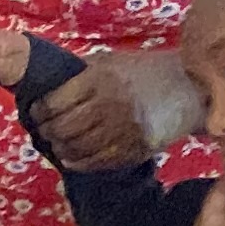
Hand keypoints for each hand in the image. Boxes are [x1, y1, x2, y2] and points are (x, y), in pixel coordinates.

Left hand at [29, 48, 203, 170]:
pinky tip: (72, 157)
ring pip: (75, 148)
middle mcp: (108, 104)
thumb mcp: (111, 63)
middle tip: (46, 131)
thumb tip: (47, 85)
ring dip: (61, 149)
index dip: (40, 111)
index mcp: (99, 79)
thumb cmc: (143, 73)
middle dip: (48, 132)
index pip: (54, 103)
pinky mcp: (131, 149)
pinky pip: (94, 162)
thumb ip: (81, 73)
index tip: (37, 113)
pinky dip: (77, 162)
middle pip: (61, 128)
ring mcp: (120, 129)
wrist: (187, 88)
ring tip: (58, 144)